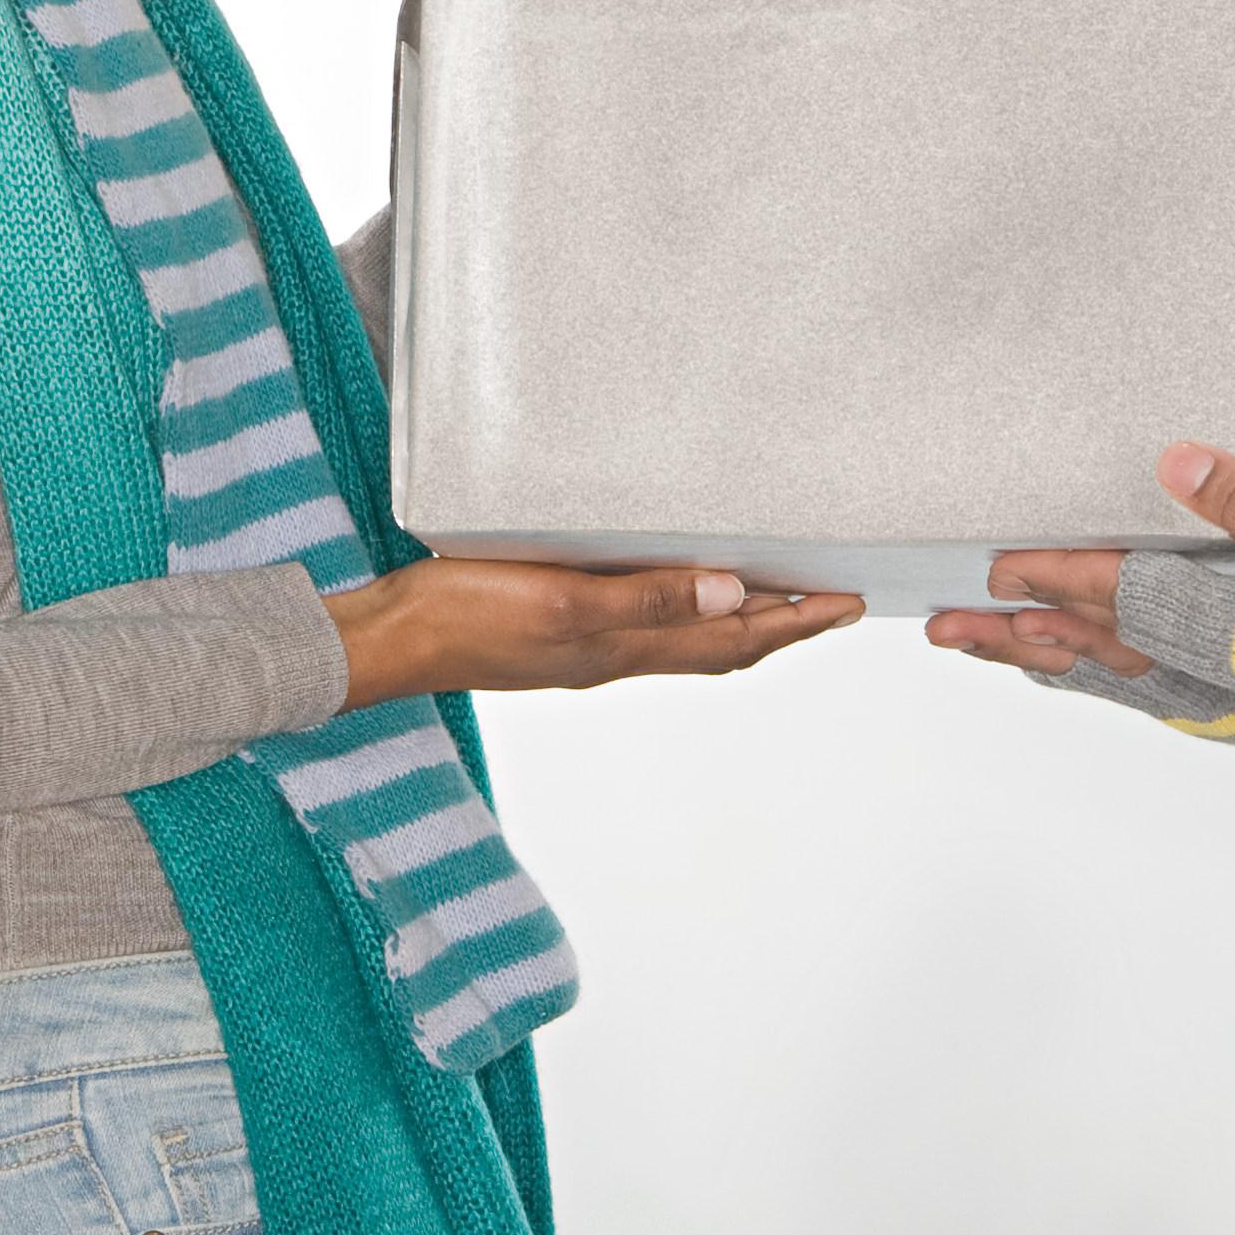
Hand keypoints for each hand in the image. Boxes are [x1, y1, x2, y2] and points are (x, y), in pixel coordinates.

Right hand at [328, 556, 861, 705]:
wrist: (386, 640)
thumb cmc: (462, 617)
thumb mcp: (563, 599)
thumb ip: (647, 598)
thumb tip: (737, 596)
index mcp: (624, 648)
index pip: (734, 638)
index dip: (795, 622)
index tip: (848, 603)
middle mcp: (615, 653)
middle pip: (721, 644)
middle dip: (782, 623)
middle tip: (833, 598)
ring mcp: (585, 644)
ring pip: (686, 637)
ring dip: (738, 617)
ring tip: (777, 591)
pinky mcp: (555, 627)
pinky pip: (644, 623)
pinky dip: (681, 607)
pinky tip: (675, 582)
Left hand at [926, 442, 1234, 679]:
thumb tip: (1176, 460)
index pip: (1127, 598)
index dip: (1059, 580)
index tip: (1002, 566)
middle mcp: (1214, 674)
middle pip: (1097, 646)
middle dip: (1018, 633)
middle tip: (947, 625)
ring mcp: (1219, 696)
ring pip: (1106, 672)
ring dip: (1036, 655)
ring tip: (968, 642)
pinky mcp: (1229, 706)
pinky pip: (1134, 689)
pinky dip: (1081, 670)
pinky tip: (1045, 657)